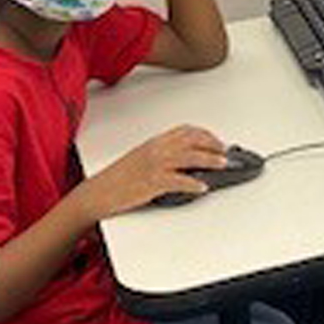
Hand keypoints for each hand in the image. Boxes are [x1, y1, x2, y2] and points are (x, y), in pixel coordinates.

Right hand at [76, 125, 227, 217]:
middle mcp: (156, 150)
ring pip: (189, 157)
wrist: (98, 192)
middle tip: (225, 152)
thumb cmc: (118, 178)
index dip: (205, 134)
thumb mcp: (142, 159)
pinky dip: (193, 183)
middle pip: (191, 140)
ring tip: (222, 164)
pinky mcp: (152, 182)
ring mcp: (154, 165)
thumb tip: (186, 159)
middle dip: (212, 145)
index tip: (217, 140)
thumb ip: (163, 155)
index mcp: (154, 142)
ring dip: (209, 160)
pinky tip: (202, 186)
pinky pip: (178, 180)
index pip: (185, 131)